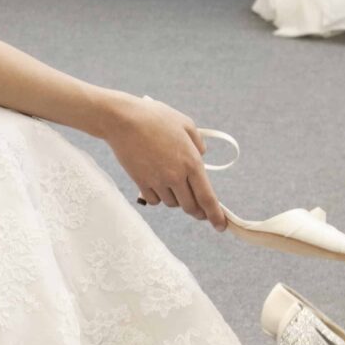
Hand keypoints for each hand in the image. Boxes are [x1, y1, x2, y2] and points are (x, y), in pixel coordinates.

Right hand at [102, 94, 227, 229]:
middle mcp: (176, 176)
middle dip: (197, 212)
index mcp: (191, 163)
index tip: (220, 226)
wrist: (124, 120)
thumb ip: (198, 144)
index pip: (207, 198)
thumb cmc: (155, 118)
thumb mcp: (185, 124)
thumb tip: (201, 157)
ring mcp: (157, 181)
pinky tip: (158, 186)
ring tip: (174, 187)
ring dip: (177, 200)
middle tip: (200, 212)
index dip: (215, 215)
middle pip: (190, 207)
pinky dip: (159, 197)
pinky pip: (154, 200)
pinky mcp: (141, 183)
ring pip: (172, 203)